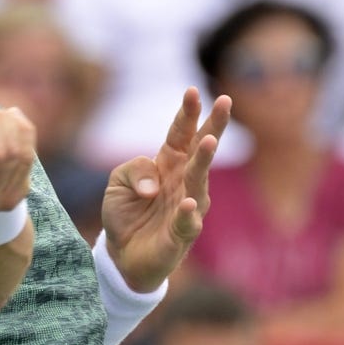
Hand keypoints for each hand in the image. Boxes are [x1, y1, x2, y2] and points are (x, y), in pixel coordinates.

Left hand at [101, 88, 230, 291]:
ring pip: (199, 181)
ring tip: (209, 141)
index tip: (193, 90)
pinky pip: (188, 222)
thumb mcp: (118, 182)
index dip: (187, 113)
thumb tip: (155, 183)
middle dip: (213, 125)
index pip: (180, 133)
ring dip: (203, 161)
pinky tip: (189, 201)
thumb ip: (134, 170)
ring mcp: (187, 207)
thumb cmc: (126, 213)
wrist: (122, 254)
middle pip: (200, 150)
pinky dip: (189, 212)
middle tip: (225, 101)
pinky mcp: (182, 235)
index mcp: (168, 164)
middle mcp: (183, 182)